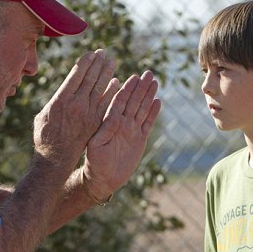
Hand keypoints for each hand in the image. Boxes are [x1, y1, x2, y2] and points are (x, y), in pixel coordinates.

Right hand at [33, 49, 117, 167]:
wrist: (56, 158)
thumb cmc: (45, 135)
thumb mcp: (43, 114)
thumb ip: (55, 101)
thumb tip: (63, 90)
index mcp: (61, 100)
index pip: (76, 76)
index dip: (85, 63)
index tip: (91, 53)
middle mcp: (76, 104)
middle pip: (90, 79)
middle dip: (98, 64)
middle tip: (104, 53)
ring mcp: (88, 114)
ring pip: (100, 89)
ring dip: (107, 74)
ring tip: (112, 62)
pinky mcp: (96, 122)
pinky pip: (106, 104)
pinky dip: (112, 92)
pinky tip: (117, 82)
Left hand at [83, 70, 160, 198]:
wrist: (103, 178)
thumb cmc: (95, 161)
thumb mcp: (96, 144)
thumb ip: (106, 129)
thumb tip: (115, 115)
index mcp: (110, 121)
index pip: (120, 101)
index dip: (127, 89)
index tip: (134, 77)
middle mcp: (122, 123)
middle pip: (133, 101)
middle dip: (141, 87)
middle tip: (149, 73)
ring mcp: (131, 130)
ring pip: (142, 109)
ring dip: (148, 96)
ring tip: (155, 82)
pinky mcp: (140, 139)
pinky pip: (148, 123)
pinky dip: (153, 113)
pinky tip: (158, 101)